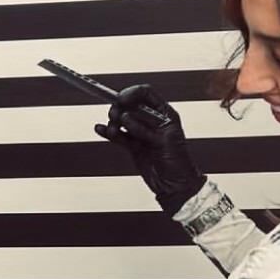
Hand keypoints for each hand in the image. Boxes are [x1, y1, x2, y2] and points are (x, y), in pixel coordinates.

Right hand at [94, 84, 205, 212]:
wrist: (175, 185)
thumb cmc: (178, 162)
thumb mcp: (164, 140)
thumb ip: (144, 128)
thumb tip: (126, 116)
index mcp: (164, 113)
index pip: (145, 94)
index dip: (132, 93)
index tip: (120, 99)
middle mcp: (152, 120)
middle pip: (130, 105)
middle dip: (120, 108)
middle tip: (113, 115)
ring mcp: (141, 133)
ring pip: (122, 120)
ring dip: (114, 122)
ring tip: (112, 130)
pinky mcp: (133, 146)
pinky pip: (118, 136)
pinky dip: (108, 132)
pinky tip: (100, 130)